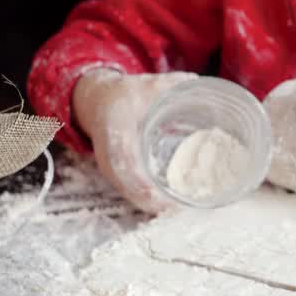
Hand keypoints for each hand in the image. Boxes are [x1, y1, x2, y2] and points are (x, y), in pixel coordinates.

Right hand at [72, 69, 197, 213]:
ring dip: (150, 204)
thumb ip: (169, 85)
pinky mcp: (115, 173)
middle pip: (125, 183)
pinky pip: (129, 190)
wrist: (97, 102)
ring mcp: (109, 165)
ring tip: (177, 211)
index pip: (122, 157)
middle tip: (177, 208)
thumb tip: (198, 83)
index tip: (158, 192)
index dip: (139, 178)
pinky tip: (168, 208)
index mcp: (113, 126)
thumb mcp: (145, 85)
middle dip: (149, 199)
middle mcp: (108, 151)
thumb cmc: (126, 94)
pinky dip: (147, 201)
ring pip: (127, 191)